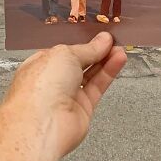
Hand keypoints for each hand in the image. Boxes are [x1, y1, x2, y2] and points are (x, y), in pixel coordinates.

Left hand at [4, 33, 125, 158]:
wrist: (43, 124)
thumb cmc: (41, 86)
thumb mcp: (66, 54)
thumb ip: (88, 49)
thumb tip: (103, 40)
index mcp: (40, 64)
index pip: (64, 51)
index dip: (82, 43)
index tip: (98, 36)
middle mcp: (53, 81)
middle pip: (79, 63)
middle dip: (96, 51)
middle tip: (113, 41)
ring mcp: (67, 96)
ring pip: (90, 75)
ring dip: (105, 61)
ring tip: (120, 48)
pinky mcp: (82, 109)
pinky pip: (98, 87)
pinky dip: (109, 73)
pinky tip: (119, 60)